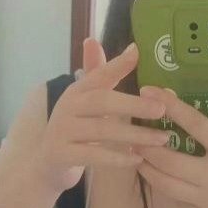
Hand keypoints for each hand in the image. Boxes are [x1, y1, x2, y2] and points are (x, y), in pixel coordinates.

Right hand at [33, 40, 168, 192]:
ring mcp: (63, 131)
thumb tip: (124, 46)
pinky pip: (93, 155)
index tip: (137, 53)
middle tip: (161, 109)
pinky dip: (117, 158)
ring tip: (161, 138)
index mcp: (77, 90)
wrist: (46, 161)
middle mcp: (68, 106)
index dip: (116, 64)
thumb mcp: (85, 100)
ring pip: (102, 130)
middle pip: (102, 101)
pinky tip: (138, 159)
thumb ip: (103, 75)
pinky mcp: (62, 154)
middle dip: (134, 105)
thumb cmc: (74, 127)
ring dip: (134, 135)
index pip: (98, 74)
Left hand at [136, 86, 207, 207]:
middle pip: (169, 161)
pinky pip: (180, 204)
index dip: (170, 106)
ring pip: (166, 185)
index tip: (149, 91)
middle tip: (134, 139)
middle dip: (146, 148)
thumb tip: (198, 117)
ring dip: (148, 171)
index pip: (195, 124)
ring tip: (139, 161)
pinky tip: (167, 185)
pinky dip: (173, 193)